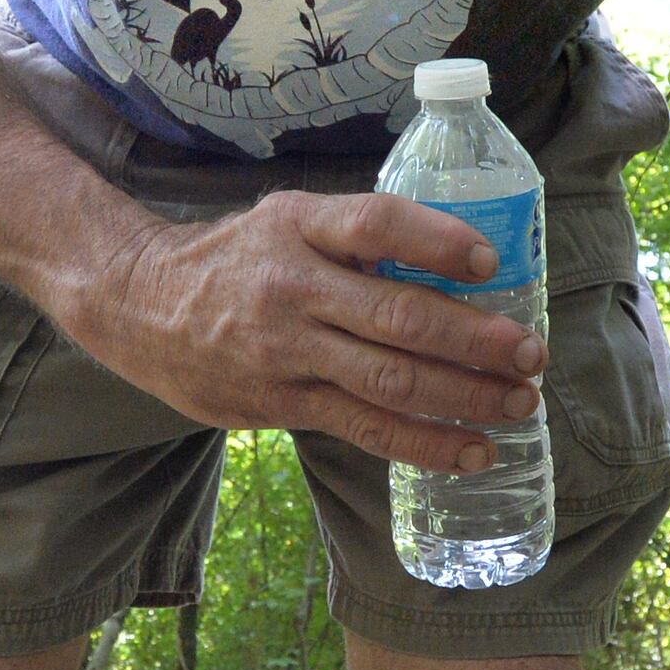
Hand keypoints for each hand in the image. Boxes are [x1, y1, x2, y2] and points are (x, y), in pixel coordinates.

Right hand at [55, 191, 545, 471]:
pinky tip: (470, 450)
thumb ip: (356, 236)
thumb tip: (458, 259)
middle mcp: (293, 289)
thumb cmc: (236, 257)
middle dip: (475, 340)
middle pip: (397, 316)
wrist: (138, 304)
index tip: (489, 260)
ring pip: (388, 381)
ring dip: (463, 398)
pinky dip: (423, 443)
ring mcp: (286, 353)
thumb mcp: (287, 218)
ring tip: (517, 403)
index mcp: (298, 228)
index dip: (436, 241)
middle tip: (530, 354)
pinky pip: (364, 429)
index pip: (375, 225)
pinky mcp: (282, 404)